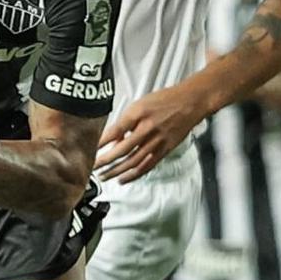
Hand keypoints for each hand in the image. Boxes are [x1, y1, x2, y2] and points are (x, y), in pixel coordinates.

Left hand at [96, 82, 211, 182]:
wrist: (191, 102)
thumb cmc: (164, 100)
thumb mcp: (140, 104)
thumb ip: (126, 121)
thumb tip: (113, 139)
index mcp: (138, 114)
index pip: (115, 131)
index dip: (100, 143)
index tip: (89, 150)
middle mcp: (148, 128)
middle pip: (122, 149)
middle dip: (105, 161)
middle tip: (92, 167)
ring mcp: (158, 140)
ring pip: (133, 161)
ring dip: (116, 171)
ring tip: (104, 176)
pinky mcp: (165, 149)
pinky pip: (147, 165)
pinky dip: (134, 175)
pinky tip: (122, 179)